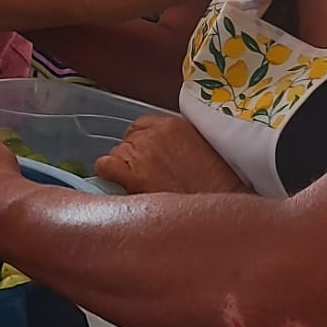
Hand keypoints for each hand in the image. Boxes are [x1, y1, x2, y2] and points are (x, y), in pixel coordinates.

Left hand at [95, 113, 248, 195]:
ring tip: (141, 186)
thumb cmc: (217, 181)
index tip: (147, 156)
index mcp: (171, 124)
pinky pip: (105, 166)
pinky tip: (120, 184)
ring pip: (116, 153)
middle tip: (147, 176)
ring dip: (124, 168)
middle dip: (133, 157)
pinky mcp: (133, 174)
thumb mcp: (202, 146)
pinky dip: (107, 173)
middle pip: (128, 141)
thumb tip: (166, 149)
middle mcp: (153, 135)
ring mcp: (142, 153)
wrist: (221, 202)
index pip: (141, 125)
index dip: (141, 142)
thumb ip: (179, 141)